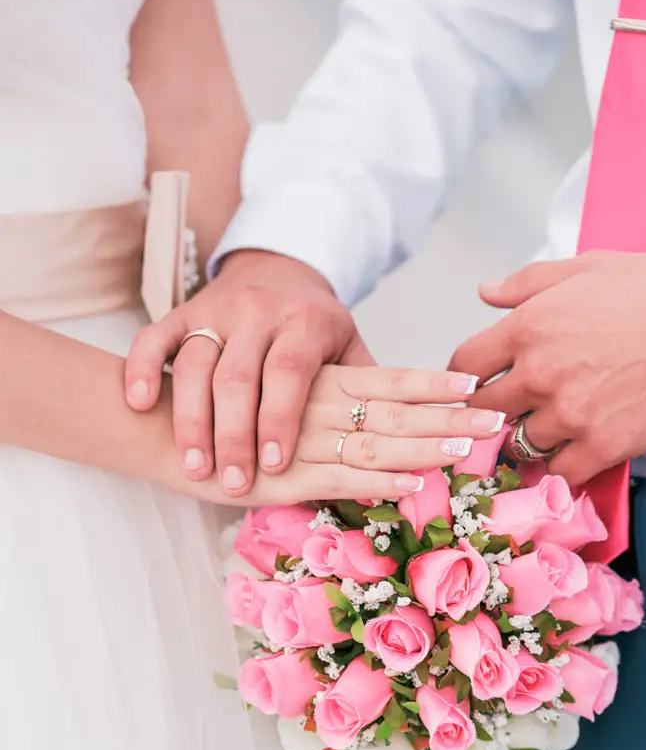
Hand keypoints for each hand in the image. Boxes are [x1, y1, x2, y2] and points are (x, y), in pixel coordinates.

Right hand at [125, 249, 372, 497]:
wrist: (279, 268)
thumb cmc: (317, 327)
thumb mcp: (350, 348)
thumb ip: (368, 390)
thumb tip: (405, 448)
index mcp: (304, 323)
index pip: (289, 371)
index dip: (280, 417)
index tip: (276, 463)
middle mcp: (258, 313)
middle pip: (238, 376)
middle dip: (233, 433)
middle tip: (231, 482)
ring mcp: (216, 311)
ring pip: (194, 363)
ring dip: (190, 419)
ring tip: (194, 468)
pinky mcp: (182, 312)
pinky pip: (154, 336)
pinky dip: (141, 367)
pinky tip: (136, 402)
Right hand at [164, 364, 503, 505]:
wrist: (151, 420)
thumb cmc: (225, 403)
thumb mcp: (282, 389)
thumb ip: (329, 394)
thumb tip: (383, 415)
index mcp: (318, 375)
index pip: (387, 378)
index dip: (431, 385)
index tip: (476, 387)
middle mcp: (311, 398)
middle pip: (389, 408)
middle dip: (443, 417)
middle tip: (496, 422)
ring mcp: (294, 436)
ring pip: (366, 439)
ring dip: (418, 447)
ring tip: (462, 453)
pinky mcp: (274, 474)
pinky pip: (329, 476)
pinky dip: (371, 482)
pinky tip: (407, 484)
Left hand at [449, 252, 645, 484]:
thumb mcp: (588, 268)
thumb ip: (528, 283)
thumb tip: (485, 292)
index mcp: (528, 328)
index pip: (465, 367)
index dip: (467, 377)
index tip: (479, 382)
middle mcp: (540, 375)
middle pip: (484, 412)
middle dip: (492, 411)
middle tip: (510, 410)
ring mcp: (569, 414)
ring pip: (520, 445)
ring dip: (528, 439)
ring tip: (547, 429)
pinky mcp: (601, 445)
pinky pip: (560, 472)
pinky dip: (561, 466)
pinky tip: (572, 452)